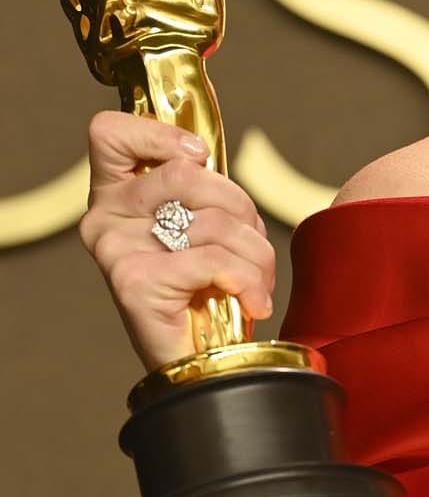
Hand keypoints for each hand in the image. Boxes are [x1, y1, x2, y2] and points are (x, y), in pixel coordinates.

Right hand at [78, 110, 276, 371]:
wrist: (196, 363)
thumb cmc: (202, 289)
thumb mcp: (199, 225)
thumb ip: (197, 188)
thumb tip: (207, 153)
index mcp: (114, 195)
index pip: (109, 134)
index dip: (160, 134)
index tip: (199, 157)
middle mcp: (103, 219)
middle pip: (187, 173)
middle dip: (241, 208)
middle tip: (251, 245)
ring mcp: (115, 250)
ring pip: (212, 219)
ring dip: (255, 252)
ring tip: (257, 280)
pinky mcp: (135, 282)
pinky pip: (214, 260)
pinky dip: (249, 280)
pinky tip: (254, 300)